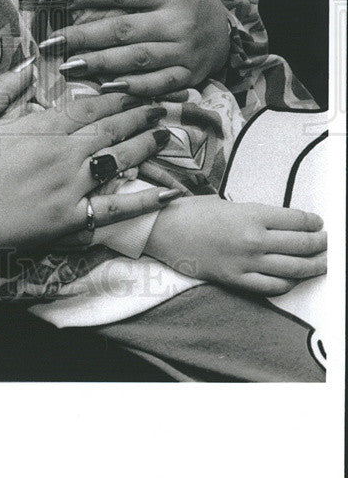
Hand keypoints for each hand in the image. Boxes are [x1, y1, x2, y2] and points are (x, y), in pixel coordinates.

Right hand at [0, 66, 180, 277]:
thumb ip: (2, 89)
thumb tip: (28, 66)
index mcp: (40, 127)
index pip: (88, 106)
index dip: (115, 95)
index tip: (135, 86)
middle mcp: (63, 155)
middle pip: (110, 130)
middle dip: (138, 114)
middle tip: (162, 105)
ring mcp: (70, 189)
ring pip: (118, 162)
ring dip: (146, 146)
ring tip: (167, 135)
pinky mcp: (70, 221)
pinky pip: (115, 209)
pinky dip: (145, 201)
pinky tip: (170, 194)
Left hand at [40, 0, 230, 94]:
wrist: (226, 33)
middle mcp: (178, 22)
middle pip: (123, 30)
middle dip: (84, 36)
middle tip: (51, 41)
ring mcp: (183, 52)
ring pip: (136, 59)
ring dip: (99, 64)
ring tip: (67, 65)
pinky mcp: (186, 77)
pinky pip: (157, 85)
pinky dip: (132, 87)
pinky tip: (104, 87)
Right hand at [144, 194, 326, 295]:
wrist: (162, 231)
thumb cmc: (190, 212)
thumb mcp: (226, 203)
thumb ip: (254, 214)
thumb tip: (278, 224)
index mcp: (251, 214)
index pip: (296, 220)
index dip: (313, 222)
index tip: (318, 223)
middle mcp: (253, 239)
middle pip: (301, 245)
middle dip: (320, 244)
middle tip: (326, 242)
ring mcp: (246, 262)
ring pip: (293, 268)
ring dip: (313, 265)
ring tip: (322, 262)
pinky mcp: (236, 279)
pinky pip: (272, 286)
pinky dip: (289, 283)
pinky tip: (293, 278)